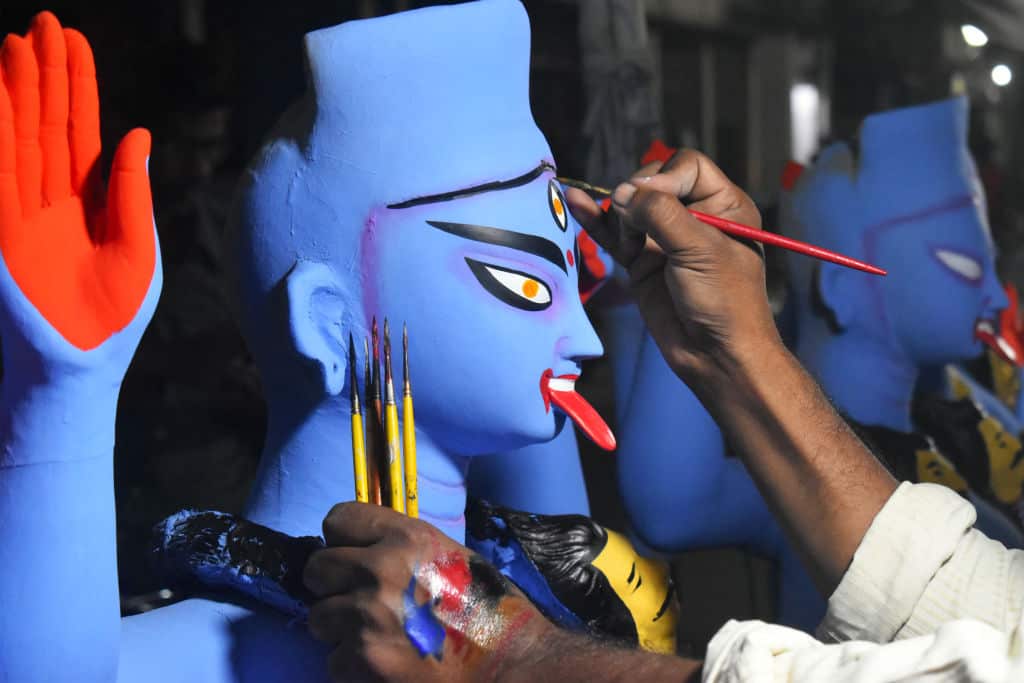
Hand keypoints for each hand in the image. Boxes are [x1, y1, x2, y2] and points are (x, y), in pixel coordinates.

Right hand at [0, 13, 158, 385]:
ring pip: (18, 139)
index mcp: (92, 204)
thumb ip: (131, 192)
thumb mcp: (137, 249)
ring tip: (17, 44)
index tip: (74, 43)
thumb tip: (138, 134)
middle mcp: (54, 200)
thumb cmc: (115, 318)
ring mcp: (22, 212)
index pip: (83, 133)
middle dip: (45, 76)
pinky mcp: (1, 231)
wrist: (79, 367)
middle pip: (48, 124)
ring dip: (16, 93)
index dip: (78, 88)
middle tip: (44, 25)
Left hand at [304, 503, 549, 682]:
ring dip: (341, 631)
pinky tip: (386, 665)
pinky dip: (354, 668)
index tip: (354, 557)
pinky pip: (333, 661)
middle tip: (361, 602)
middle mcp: (381, 569)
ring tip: (378, 637)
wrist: (509, 664)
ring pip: (318, 618)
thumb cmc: (486, 610)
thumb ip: (401, 549)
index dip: (342, 541)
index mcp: (406, 537)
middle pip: (317, 568)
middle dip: (333, 587)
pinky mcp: (364, 659)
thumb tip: (360, 551)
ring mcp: (368, 616)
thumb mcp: (447, 556)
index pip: (337, 519)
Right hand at [566, 150, 776, 382]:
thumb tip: (620, 193)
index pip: (686, 166)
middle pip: (653, 182)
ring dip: (617, 213)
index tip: (654, 200)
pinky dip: (595, 219)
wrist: (715, 355)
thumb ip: (660, 214)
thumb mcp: (700, 249)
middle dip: (638, 197)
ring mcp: (664, 239)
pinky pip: (614, 234)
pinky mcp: (641, 261)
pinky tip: (575, 201)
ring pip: (630, 207)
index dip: (664, 176)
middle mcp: (693, 216)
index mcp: (723, 205)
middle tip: (634, 223)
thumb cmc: (724, 301)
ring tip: (626, 240)